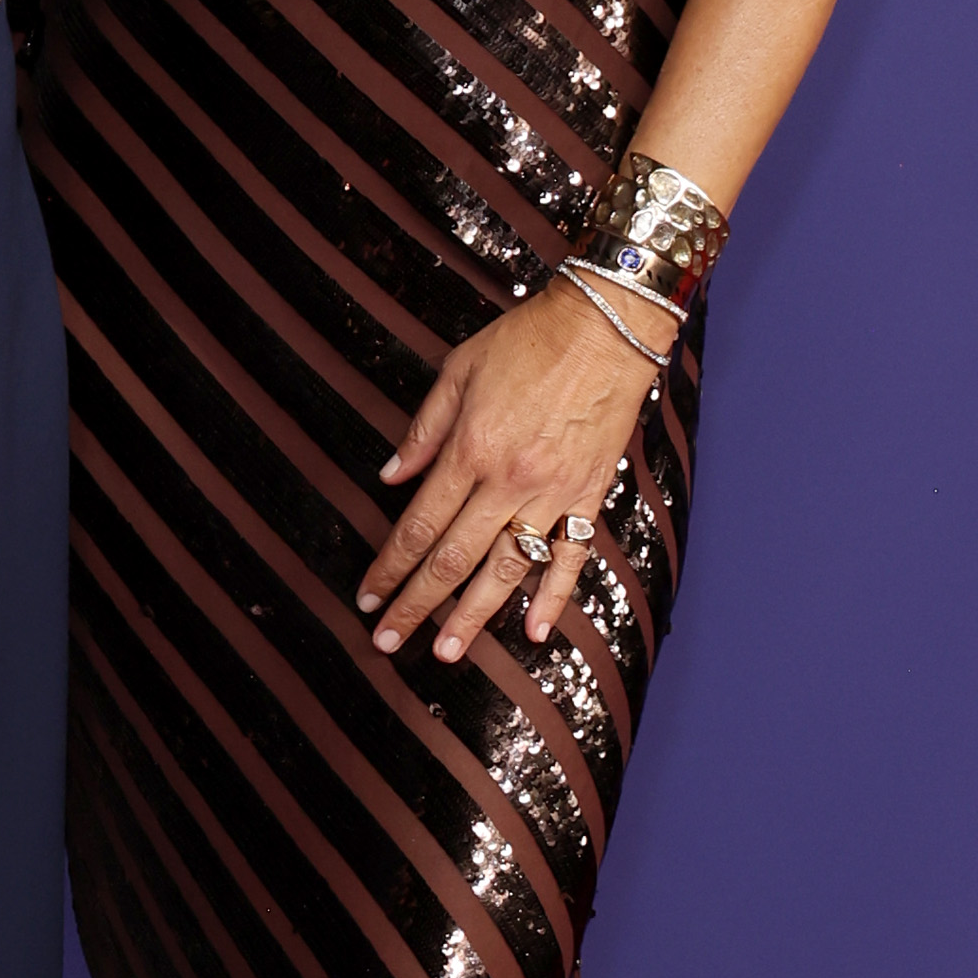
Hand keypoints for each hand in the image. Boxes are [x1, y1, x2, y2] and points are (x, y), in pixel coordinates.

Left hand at [357, 281, 669, 665]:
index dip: (389, 567)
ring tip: (448, 651)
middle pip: (452, 558)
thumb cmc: (530, 339)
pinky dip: (553, 596)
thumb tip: (391, 476)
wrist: (607, 326)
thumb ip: (423, 430)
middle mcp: (508, 480)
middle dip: (416, 605)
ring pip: (507, 569)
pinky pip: (570, 556)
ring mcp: (552, 492)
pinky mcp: (590, 494)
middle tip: (389, 640)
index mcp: (469, 450)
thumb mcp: (458, 371)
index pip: (418, 525)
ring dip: (473, 615)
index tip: (370, 596)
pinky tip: (533, 630)